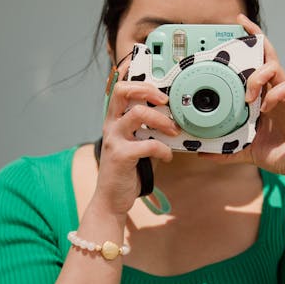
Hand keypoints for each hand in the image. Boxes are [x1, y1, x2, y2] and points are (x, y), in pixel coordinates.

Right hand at [93, 66, 178, 214]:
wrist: (112, 199)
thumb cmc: (126, 172)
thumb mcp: (137, 146)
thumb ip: (149, 131)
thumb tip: (173, 121)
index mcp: (114, 121)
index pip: (121, 90)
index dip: (141, 84)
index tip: (160, 90)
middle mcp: (111, 126)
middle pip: (123, 91)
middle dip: (148, 90)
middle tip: (165, 101)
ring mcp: (114, 139)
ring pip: (137, 113)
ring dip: (161, 119)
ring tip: (173, 130)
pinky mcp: (121, 155)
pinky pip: (148, 144)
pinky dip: (163, 149)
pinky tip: (167, 157)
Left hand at [204, 14, 284, 183]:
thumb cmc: (281, 154)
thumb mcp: (247, 151)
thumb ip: (227, 149)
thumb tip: (203, 151)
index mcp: (265, 97)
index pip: (257, 64)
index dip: (250, 43)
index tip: (237, 25)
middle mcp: (277, 92)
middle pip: (268, 56)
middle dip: (255, 40)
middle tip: (241, 29)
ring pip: (276, 69)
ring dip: (257, 76)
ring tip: (247, 96)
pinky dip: (274, 94)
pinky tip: (266, 107)